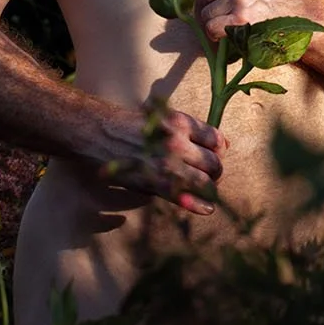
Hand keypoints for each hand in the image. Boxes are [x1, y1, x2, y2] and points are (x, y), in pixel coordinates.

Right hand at [91, 99, 225, 210]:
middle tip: (211, 173)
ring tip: (207, 189)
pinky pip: (186, 198)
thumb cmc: (131, 123)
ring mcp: (166, 165)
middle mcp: (176, 143)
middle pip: (214, 163)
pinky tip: (207, 208)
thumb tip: (223, 142)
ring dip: (209, 187)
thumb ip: (190, 129)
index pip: (216, 139)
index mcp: (180, 123)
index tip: (216, 153)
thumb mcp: (163, 116)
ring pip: (205, 182)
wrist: (100, 132)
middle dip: (216, 170)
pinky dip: (200, 205)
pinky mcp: (154, 183)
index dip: (219, 148)